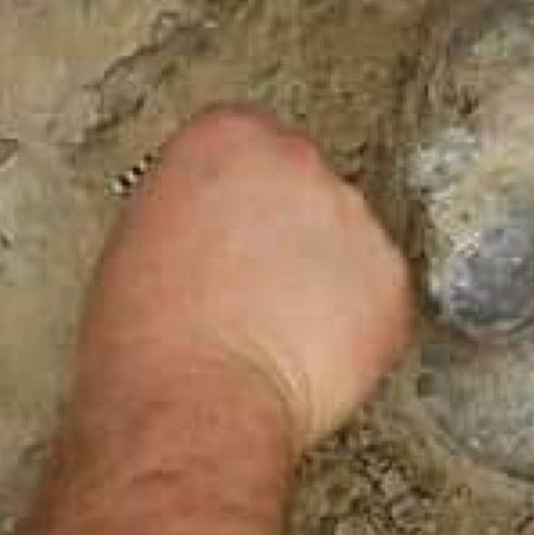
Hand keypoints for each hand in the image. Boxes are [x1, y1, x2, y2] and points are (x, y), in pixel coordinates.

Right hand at [75, 108, 413, 454]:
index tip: (235, 237)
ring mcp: (353, 217)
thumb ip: (194, 205)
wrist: (194, 398)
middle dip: (290, 235)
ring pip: (348, 242)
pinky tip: (311, 352)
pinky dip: (359, 325)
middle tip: (255, 291)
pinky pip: (380, 297)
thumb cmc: (148, 335)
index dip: (242, 203)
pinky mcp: (391, 278)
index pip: (251, 146)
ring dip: (327, 278)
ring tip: (278, 331)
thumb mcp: (142, 235)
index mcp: (225, 136)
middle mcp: (298, 160)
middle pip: (307, 187)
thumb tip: (218, 224)